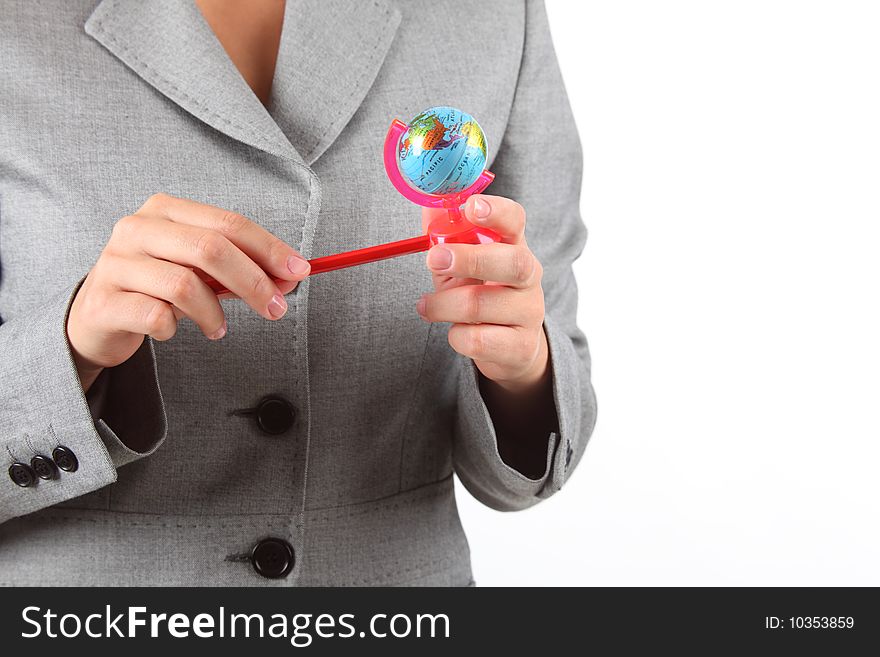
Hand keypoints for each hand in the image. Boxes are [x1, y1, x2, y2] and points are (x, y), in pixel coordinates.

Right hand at [67, 193, 310, 391]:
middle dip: (253, 282)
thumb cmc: (157, 287)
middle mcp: (137, 229)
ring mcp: (116, 264)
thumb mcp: (200, 271)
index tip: (299, 272)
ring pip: (184, 285)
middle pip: (210, 248)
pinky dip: (174, 329)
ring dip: (214, 314)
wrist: (96, 317)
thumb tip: (291, 277)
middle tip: (275, 309)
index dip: (269, 248)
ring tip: (218, 328)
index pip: (229, 223)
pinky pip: (156, 317)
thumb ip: (242, 269)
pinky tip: (172, 330)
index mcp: (165, 211)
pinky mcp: (104, 302)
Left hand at [417, 195, 548, 393]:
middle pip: (512, 262)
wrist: (511, 348)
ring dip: (443, 305)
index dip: (496, 211)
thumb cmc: (482, 297)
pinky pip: (478, 340)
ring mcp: (529, 313)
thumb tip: (428, 208)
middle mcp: (529, 277)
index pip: (515, 221)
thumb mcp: (462, 266)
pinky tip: (455, 332)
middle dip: (469, 259)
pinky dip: (456, 336)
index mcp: (514, 247)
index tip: (471, 207)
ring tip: (426, 306)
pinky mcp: (521, 347)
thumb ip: (446, 240)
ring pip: (481, 305)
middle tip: (433, 259)